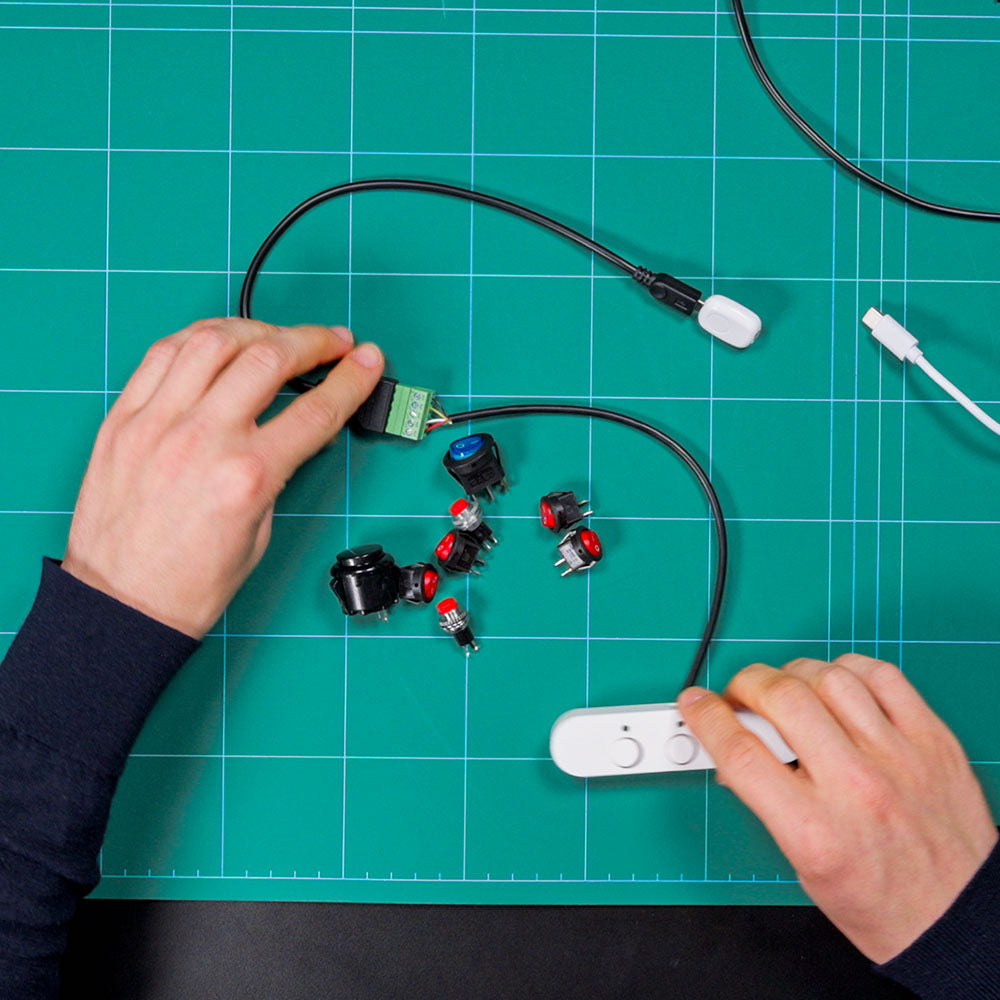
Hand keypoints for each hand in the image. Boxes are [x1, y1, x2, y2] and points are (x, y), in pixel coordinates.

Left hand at [62, 318, 383, 637]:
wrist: (122, 603)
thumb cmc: (191, 582)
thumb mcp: (260, 528)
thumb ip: (277, 469)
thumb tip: (293, 424)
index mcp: (246, 476)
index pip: (316, 409)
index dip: (352, 378)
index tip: (366, 360)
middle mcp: (202, 440)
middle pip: (270, 358)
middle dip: (312, 341)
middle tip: (332, 341)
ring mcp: (157, 423)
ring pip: (213, 341)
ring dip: (257, 328)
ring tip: (276, 336)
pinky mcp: (123, 420)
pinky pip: (162, 354)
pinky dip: (199, 337)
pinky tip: (220, 342)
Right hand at [678, 654, 997, 963]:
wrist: (960, 922)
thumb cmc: (880, 902)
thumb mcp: (801, 866)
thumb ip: (765, 804)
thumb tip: (733, 754)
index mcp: (814, 831)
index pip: (740, 752)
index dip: (705, 718)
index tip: (695, 705)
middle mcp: (856, 788)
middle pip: (782, 698)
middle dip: (745, 685)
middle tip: (741, 696)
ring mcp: (898, 757)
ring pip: (829, 678)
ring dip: (793, 674)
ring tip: (788, 690)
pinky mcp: (932, 740)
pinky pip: (883, 676)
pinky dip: (849, 670)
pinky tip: (837, 686)